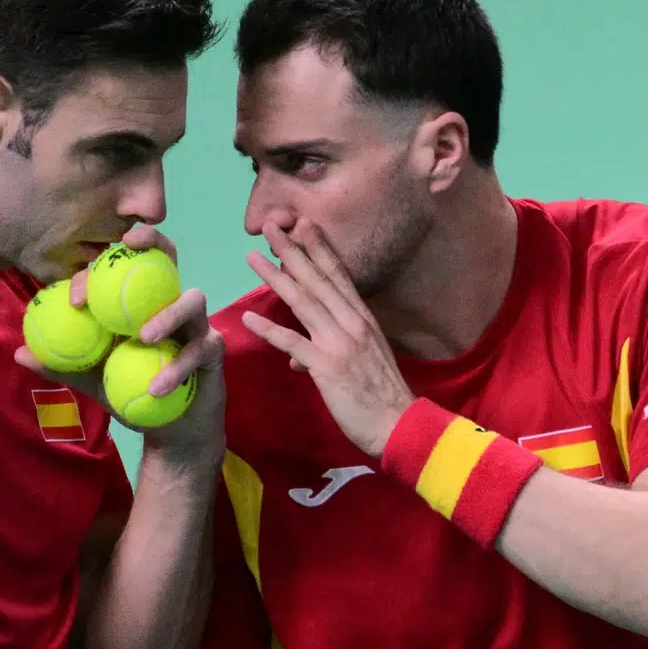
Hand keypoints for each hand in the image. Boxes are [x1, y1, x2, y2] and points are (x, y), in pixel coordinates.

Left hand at [15, 226, 225, 454]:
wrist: (168, 432)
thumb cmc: (130, 395)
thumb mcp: (91, 380)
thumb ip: (61, 365)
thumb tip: (18, 352)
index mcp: (140, 302)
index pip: (121, 269)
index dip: (98, 270)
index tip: (76, 298)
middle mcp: (169, 303)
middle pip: (167, 257)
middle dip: (152, 241)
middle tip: (128, 246)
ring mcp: (196, 323)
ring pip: (191, 300)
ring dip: (166, 314)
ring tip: (142, 337)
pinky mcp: (214, 350)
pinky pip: (200, 349)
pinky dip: (176, 367)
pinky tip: (155, 387)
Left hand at [240, 220, 412, 456]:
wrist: (400, 424)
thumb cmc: (382, 394)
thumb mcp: (363, 360)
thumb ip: (333, 348)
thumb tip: (300, 355)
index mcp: (362, 319)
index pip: (338, 275)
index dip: (319, 249)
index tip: (303, 224)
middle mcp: (351, 323)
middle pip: (317, 280)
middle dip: (292, 251)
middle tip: (270, 226)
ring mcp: (339, 343)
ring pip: (302, 302)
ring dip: (276, 277)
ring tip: (252, 258)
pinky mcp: (327, 366)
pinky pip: (292, 343)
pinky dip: (268, 330)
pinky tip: (247, 318)